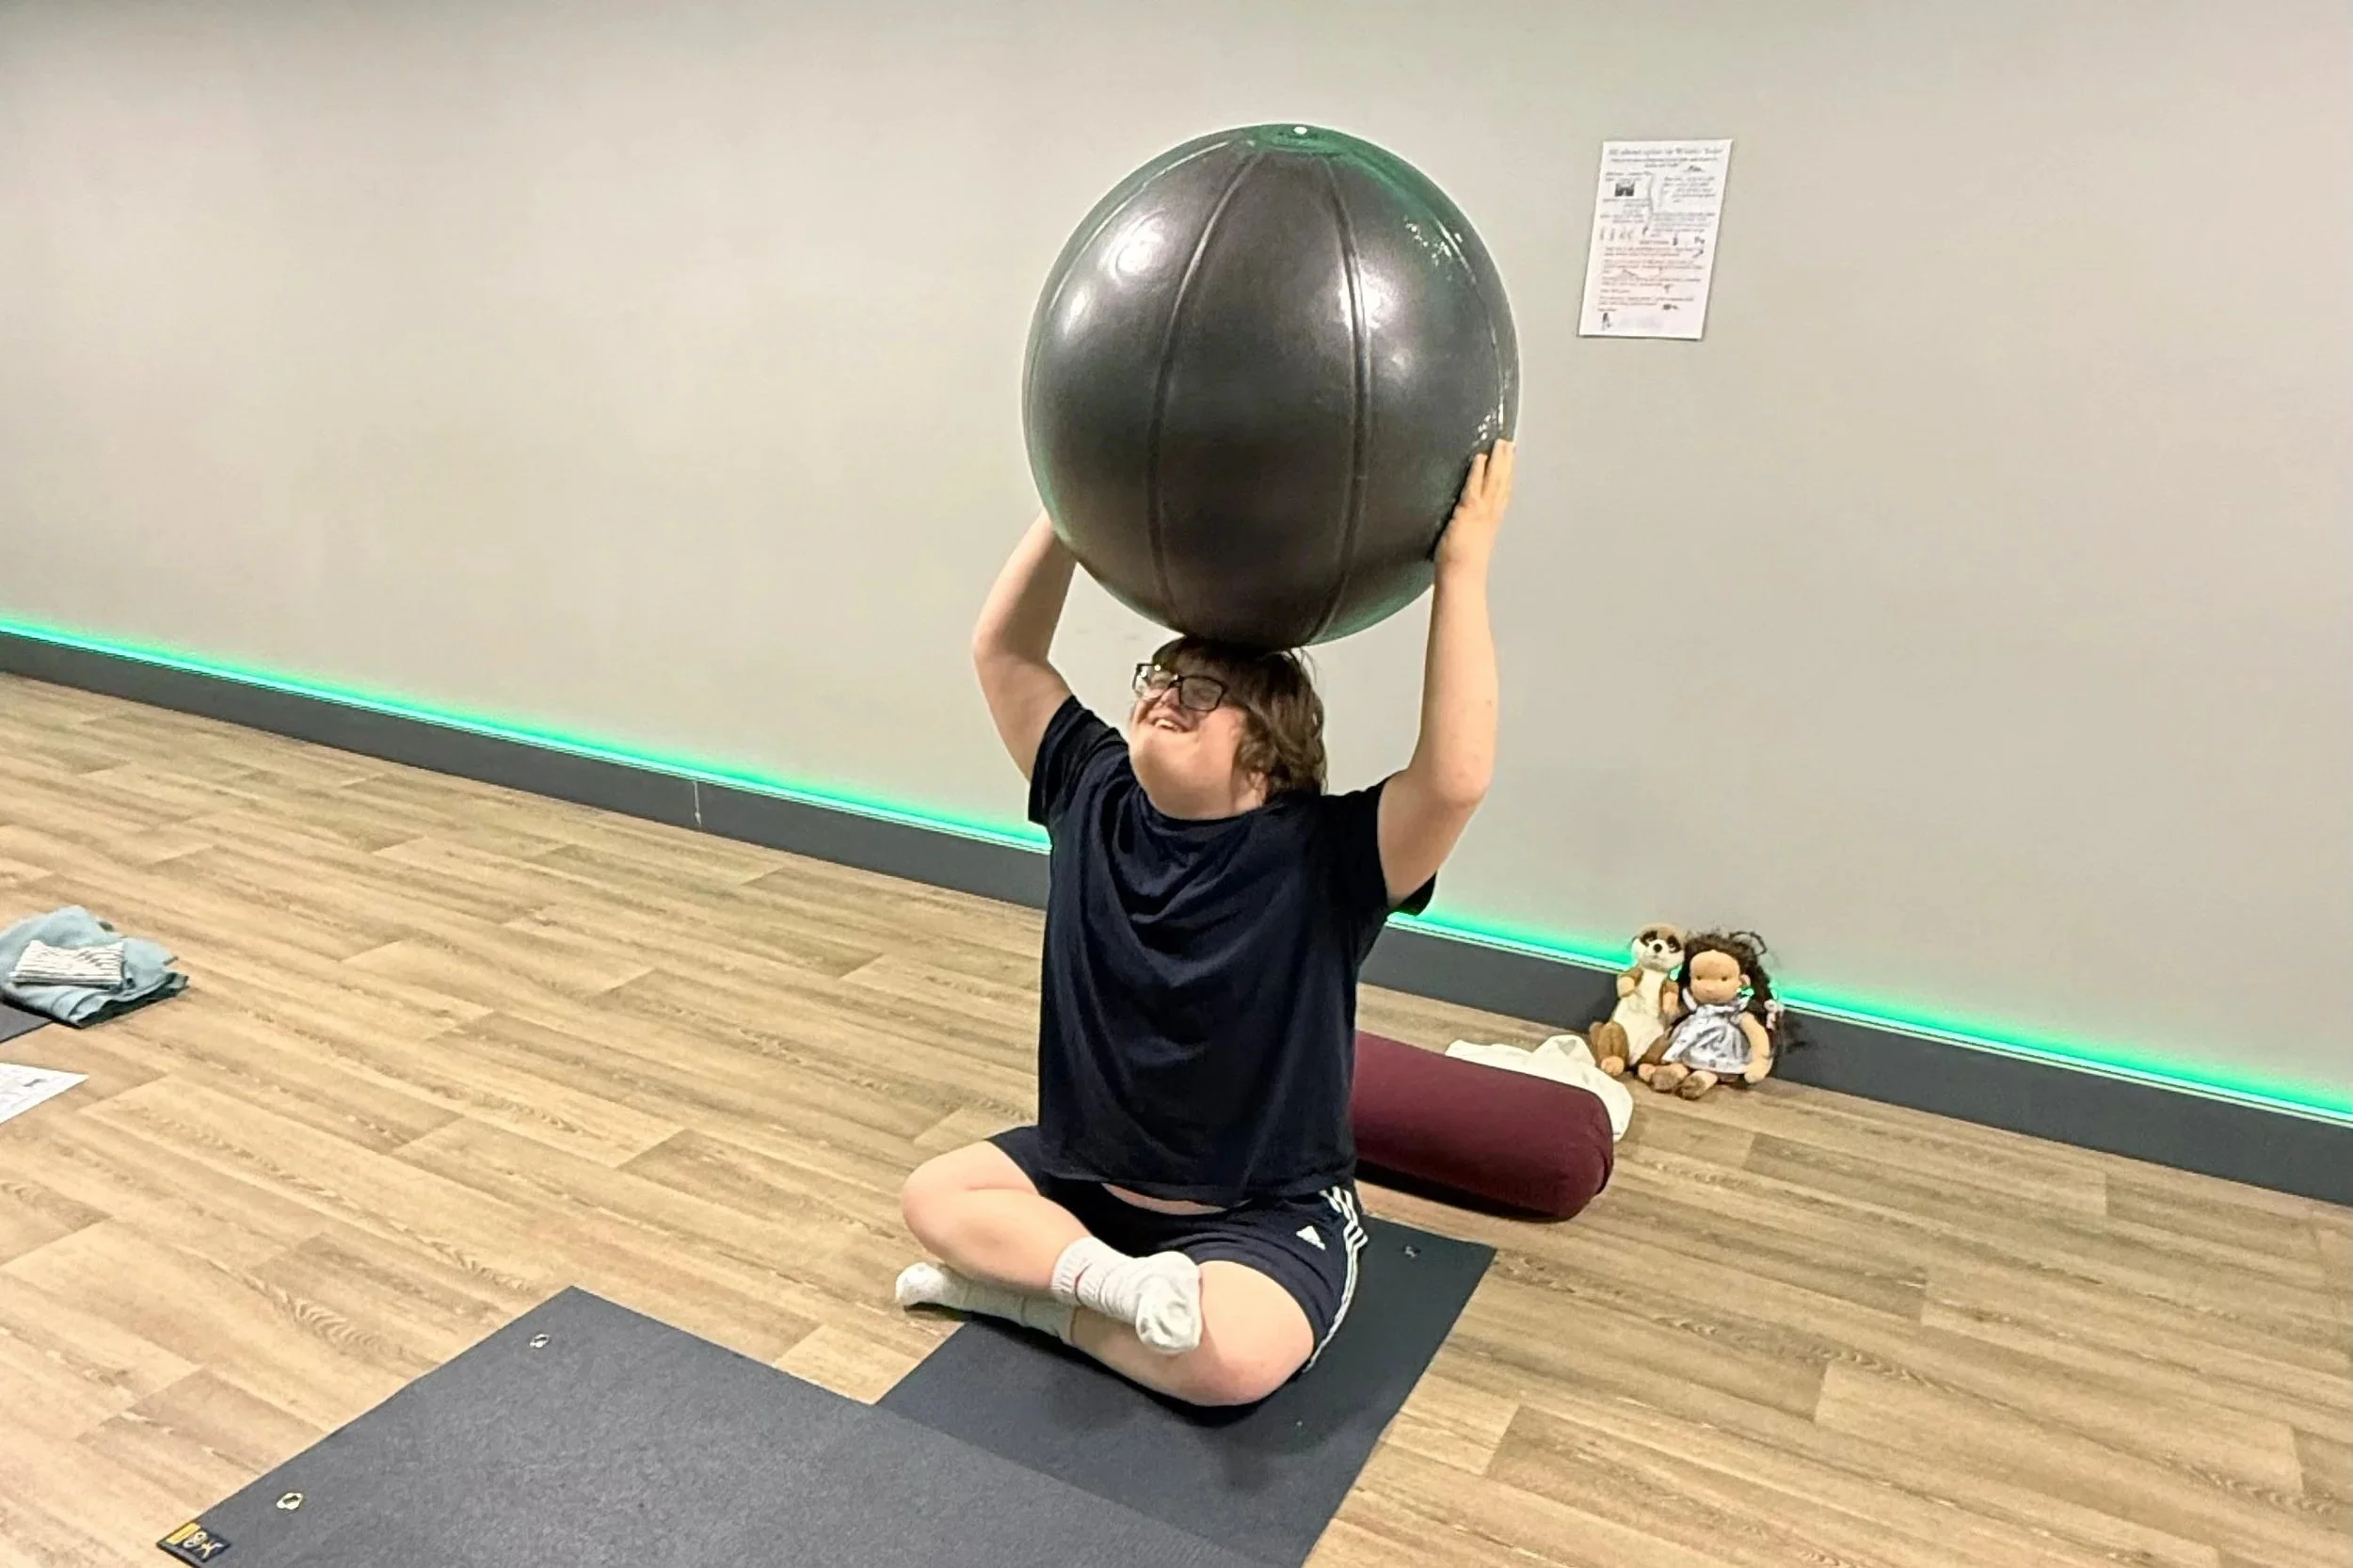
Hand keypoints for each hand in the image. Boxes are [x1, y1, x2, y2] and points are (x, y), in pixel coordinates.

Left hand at [1436, 438, 1513, 572]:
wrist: (1461, 578)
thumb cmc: (1461, 569)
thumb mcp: (1468, 546)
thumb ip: (1467, 534)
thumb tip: (1460, 532)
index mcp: (1491, 524)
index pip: (1502, 495)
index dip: (1507, 478)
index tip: (1510, 462)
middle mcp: (1490, 516)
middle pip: (1503, 483)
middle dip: (1507, 463)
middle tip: (1509, 444)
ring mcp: (1481, 513)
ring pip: (1494, 481)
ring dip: (1497, 460)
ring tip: (1500, 443)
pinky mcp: (1468, 513)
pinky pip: (1474, 486)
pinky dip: (1478, 471)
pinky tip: (1480, 457)